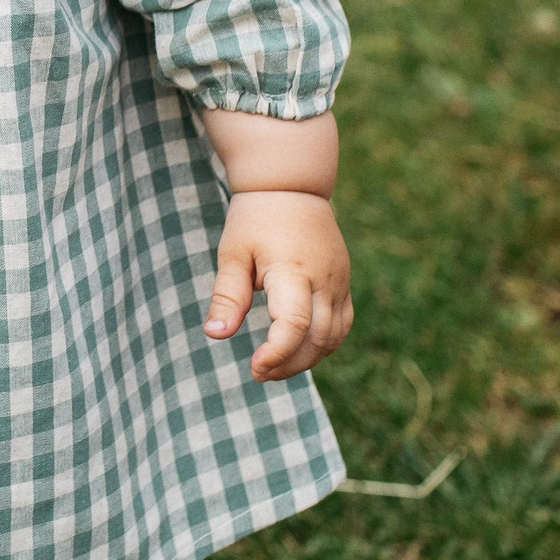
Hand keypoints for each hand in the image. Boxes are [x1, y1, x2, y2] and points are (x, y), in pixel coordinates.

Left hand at [204, 190, 350, 380]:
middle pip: (317, 339)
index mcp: (293, 270)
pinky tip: (298, 351)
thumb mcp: (233, 253)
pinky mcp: (344, 284)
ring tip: (274, 366)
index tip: (254, 367)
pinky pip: (341, 325)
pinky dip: (323, 345)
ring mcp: (339, 282)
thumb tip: (215, 335)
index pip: (295, 324)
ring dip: (306, 360)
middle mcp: (324, 280)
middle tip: (258, 373)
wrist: (290, 187)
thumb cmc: (255, 219)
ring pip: (333, 338)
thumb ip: (227, 296)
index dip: (277, 352)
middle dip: (289, 364)